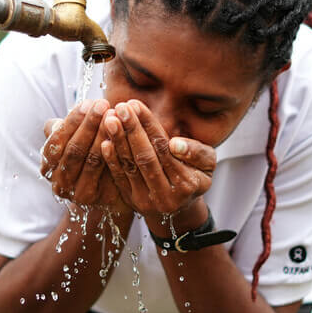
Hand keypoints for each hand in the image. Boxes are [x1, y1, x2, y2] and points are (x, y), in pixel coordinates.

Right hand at [41, 99, 130, 214]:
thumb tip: (71, 112)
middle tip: (103, 104)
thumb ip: (71, 128)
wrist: (110, 193)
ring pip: (90, 159)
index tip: (88, 103)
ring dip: (102, 135)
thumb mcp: (77, 141)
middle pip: (73, 149)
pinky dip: (110, 154)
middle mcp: (58, 181)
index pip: (57, 140)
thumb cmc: (91, 158)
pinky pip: (104, 172)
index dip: (72, 121)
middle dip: (89, 124)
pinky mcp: (94, 198)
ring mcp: (74, 192)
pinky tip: (118, 138)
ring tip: (114, 116)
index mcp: (49, 163)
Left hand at [99, 100, 216, 226]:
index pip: (164, 148)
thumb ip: (196, 152)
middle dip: (131, 130)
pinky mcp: (131, 202)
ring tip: (109, 119)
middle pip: (145, 157)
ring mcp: (147, 202)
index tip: (135, 105)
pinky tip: (104, 141)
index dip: (149, 125)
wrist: (180, 207)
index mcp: (187, 184)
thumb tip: (175, 144)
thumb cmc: (195, 176)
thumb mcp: (207, 163)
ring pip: (130, 167)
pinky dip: (111, 160)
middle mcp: (166, 196)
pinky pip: (119, 178)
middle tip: (120, 107)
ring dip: (118, 141)